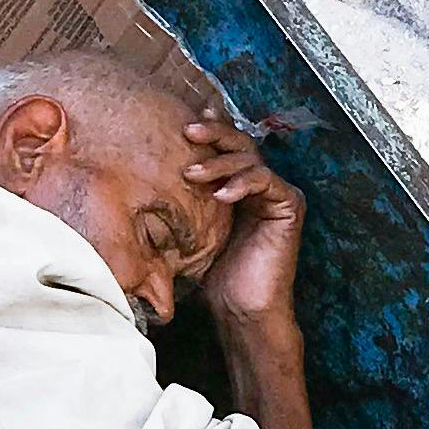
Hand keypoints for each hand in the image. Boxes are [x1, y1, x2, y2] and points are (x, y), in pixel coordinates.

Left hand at [186, 121, 306, 337]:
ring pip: (251, 159)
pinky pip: (267, 181)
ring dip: (220, 163)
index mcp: (239, 185)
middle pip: (241, 143)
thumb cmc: (214, 274)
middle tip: (188, 131)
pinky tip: (222, 195)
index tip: (184, 121)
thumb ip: (181, 203)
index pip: (226, 147)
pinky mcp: (289, 207)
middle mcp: (261, 184)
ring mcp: (277, 193)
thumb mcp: (191, 229)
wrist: (241, 307)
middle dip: (214, 134)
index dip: (211, 130)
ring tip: (192, 175)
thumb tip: (139, 180)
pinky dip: (243, 183)